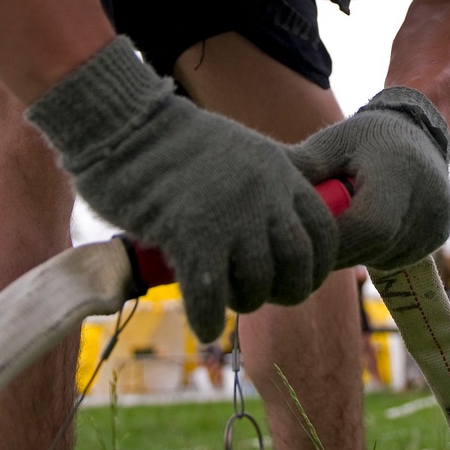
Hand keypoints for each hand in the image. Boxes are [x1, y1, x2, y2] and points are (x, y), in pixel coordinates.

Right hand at [26, 37, 337, 341]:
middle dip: (285, 291)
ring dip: (242, 303)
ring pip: (256, 286)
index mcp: (280, 171)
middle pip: (298, 264)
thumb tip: (280, 220)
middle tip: (262, 296)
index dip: (317, 264)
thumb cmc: (173, 141)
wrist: (127, 125)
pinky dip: (207, 318)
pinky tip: (202, 325)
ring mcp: (230, 216)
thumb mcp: (240, 149)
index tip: (299, 279)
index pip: (323, 230)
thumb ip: (267, 182)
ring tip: (224, 301)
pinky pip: (211, 296)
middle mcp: (265, 194)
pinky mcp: (191, 235)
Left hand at [290, 86, 449, 270]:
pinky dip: (373, 251)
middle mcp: (427, 204)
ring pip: (383, 257)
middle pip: (373, 248)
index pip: (365, 229)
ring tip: (336, 228)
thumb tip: (263, 192)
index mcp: (400, 177)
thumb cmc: (368, 135)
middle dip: (337, 248)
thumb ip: (305, 167)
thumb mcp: (334, 141)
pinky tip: (362, 230)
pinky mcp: (439, 236)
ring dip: (354, 252)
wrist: (420, 129)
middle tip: (310, 240)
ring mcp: (436, 224)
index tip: (304, 235)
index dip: (332, 239)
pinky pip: (396, 257)